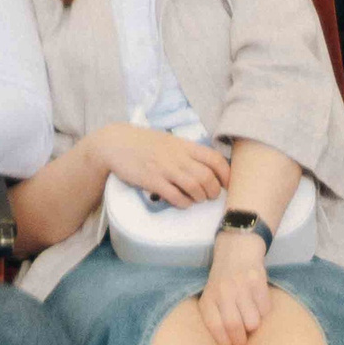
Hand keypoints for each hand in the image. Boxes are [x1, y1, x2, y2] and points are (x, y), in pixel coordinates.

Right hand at [89, 123, 229, 205]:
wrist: (116, 143)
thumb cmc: (143, 142)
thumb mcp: (169, 141)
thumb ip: (186, 151)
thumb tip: (206, 165)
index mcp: (184, 145)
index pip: (214, 158)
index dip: (226, 174)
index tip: (228, 184)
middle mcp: (177, 156)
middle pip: (207, 176)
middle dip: (213, 191)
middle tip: (210, 196)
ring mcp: (165, 169)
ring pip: (194, 187)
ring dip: (200, 197)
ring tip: (197, 199)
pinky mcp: (152, 181)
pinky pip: (175, 196)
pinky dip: (184, 203)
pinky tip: (183, 202)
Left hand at [199, 228, 273, 344]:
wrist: (237, 247)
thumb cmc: (224, 280)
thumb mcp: (213, 297)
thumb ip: (218, 322)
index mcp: (208, 297)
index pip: (214, 328)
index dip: (224, 344)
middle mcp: (222, 291)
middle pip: (235, 328)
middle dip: (241, 340)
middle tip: (243, 339)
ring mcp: (240, 285)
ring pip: (253, 322)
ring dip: (254, 325)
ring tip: (250, 316)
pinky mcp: (257, 280)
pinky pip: (265, 309)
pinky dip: (264, 312)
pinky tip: (258, 302)